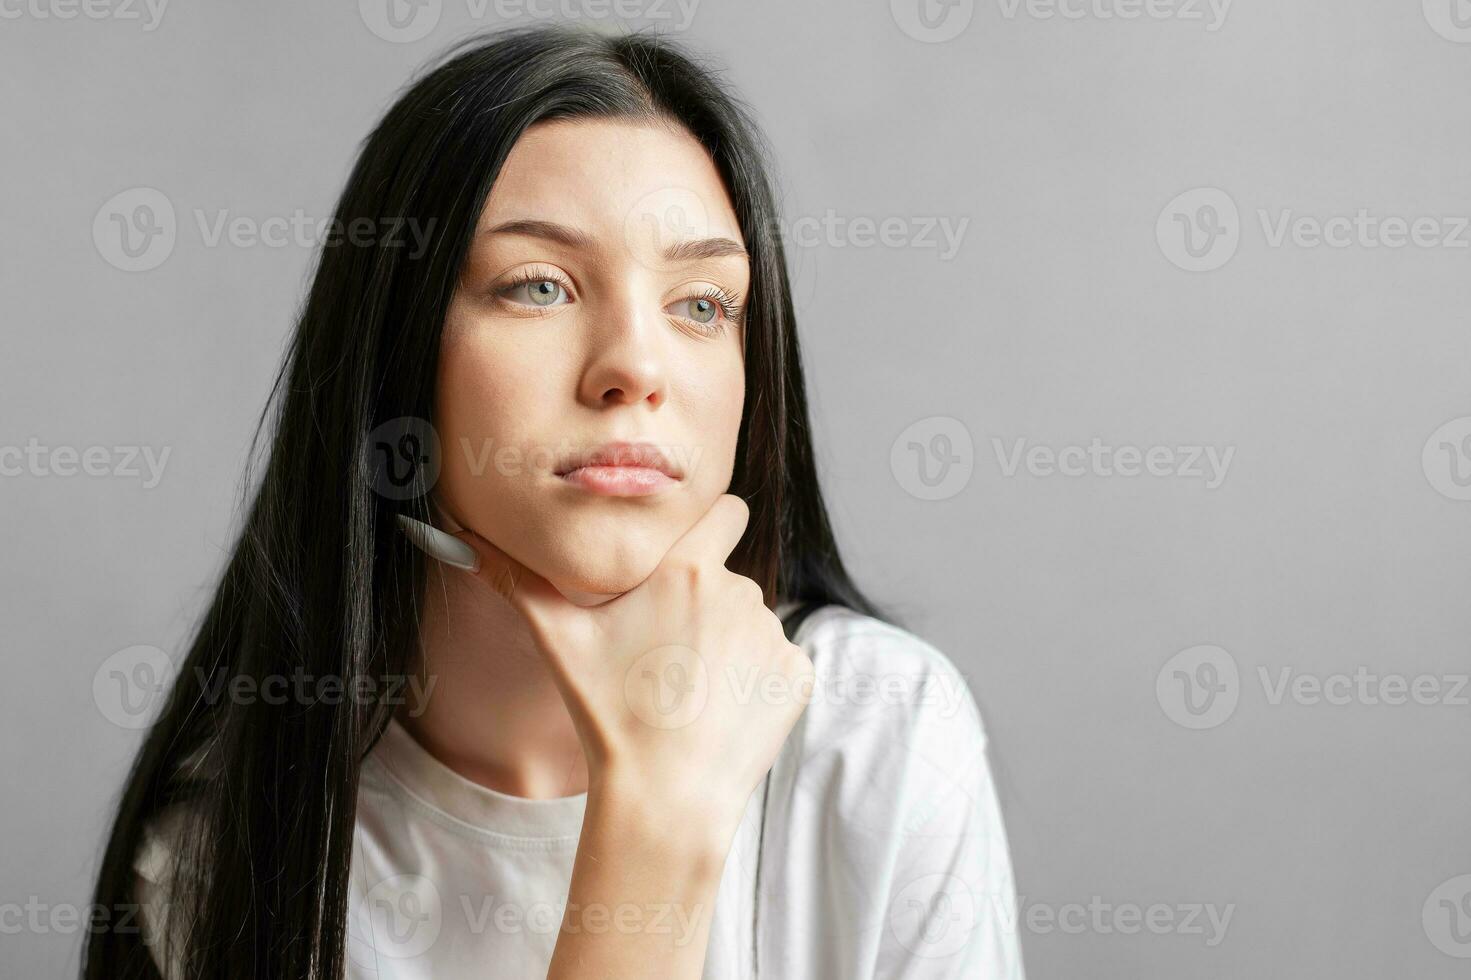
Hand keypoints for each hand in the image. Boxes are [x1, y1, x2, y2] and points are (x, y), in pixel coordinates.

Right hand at [450, 493, 814, 843]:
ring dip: (727, 644)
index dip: (711, 525)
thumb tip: (463, 539)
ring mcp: (773, 636)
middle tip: (664, 651)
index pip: (727, 511)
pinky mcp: (795, 678)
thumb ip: (518, 580)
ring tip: (687, 690)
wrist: (665, 799)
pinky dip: (754, 682)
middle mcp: (741, 592)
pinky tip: (718, 712)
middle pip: (728, 577)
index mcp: (689, 570)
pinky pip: (775, 664)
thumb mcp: (557, 641)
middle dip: (703, 602)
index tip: (690, 553)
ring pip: (750, 623)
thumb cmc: (608, 716)